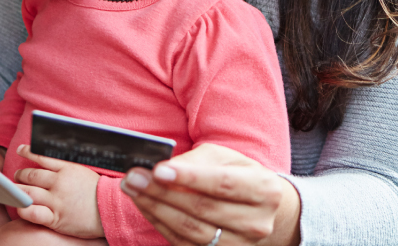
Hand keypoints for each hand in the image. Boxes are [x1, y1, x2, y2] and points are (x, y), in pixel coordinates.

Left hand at [12, 144, 104, 238]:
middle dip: (20, 175)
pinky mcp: (56, 218)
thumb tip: (50, 161)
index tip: (20, 149)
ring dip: (17, 191)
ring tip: (15, 191)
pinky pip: (32, 213)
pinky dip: (23, 209)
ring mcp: (57, 201)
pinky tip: (21, 207)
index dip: (28, 151)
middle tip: (18, 176)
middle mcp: (60, 183)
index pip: (42, 156)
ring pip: (27, 192)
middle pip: (30, 175)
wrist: (112, 210)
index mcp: (68, 169)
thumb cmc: (99, 191)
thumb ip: (67, 167)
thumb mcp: (85, 171)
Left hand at [120, 143, 300, 245]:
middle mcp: (256, 222)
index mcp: (264, 190)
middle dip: (162, 192)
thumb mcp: (227, 158)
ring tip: (133, 189)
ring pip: (190, 230)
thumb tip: (164, 168)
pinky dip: (160, 223)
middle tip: (134, 177)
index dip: (190, 178)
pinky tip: (145, 205)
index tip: (158, 170)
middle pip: (203, 209)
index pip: (224, 184)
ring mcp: (239, 244)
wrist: (259, 209)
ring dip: (156, 208)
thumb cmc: (239, 176)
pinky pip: (183, 242)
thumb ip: (198, 161)